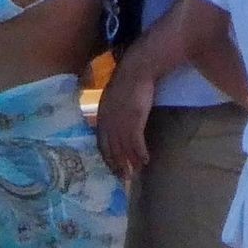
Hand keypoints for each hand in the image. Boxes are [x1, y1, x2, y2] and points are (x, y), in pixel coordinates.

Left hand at [95, 55, 155, 179]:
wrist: (138, 68)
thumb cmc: (128, 81)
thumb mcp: (114, 97)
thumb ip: (111, 112)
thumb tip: (115, 124)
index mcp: (102, 115)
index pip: (102, 142)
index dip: (107, 156)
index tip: (111, 168)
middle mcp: (109, 120)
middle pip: (111, 148)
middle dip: (117, 164)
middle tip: (122, 178)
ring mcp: (121, 120)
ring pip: (124, 147)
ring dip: (129, 161)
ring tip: (134, 173)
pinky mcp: (135, 118)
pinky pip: (136, 141)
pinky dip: (140, 152)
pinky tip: (145, 160)